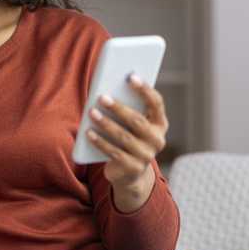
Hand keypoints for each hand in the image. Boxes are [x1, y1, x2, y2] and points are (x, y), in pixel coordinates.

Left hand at [86, 73, 168, 188]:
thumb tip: (108, 89)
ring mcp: (146, 156)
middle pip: (137, 121)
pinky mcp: (133, 168)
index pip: (156, 103)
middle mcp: (157, 140)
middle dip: (119, 108)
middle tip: (102, 97)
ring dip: (106, 124)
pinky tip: (88, 132)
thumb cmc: (128, 137)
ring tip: (91, 113)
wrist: (129, 172)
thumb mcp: (131, 124)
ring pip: (124, 137)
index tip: (130, 76)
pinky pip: (114, 152)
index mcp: (160, 123)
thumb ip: (128, 108)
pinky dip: (100, 141)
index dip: (145, 89)